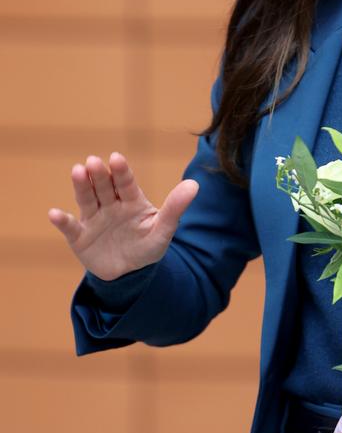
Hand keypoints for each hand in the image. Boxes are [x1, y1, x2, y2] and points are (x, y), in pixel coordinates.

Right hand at [48, 152, 198, 279]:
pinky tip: (54, 214)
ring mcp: (94, 219)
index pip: (126, 183)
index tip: (116, 158)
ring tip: (77, 171)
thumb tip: (195, 185)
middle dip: (99, 174)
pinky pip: (70, 228)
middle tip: (93, 162)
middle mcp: (110, 205)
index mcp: (131, 200)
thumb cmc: (147, 246)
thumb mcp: (163, 230)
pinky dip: (62, 221)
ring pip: (87, 199)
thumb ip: (176, 208)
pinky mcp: (80, 237)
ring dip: (81, 186)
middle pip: (104, 187)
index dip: (121, 171)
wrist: (129, 274)